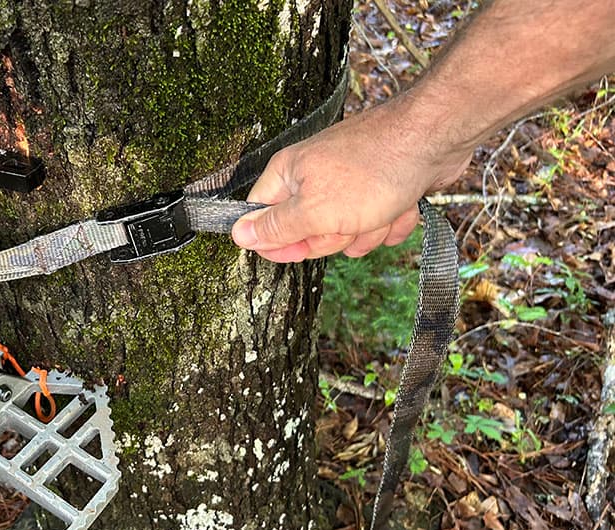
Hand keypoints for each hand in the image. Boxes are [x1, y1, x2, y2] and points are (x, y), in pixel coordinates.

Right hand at [230, 98, 472, 262]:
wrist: (435, 138)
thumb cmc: (375, 169)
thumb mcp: (315, 210)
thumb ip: (276, 226)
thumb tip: (238, 234)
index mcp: (289, 175)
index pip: (264, 219)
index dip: (282, 242)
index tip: (303, 247)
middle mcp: (315, 175)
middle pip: (309, 231)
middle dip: (336, 235)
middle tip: (349, 219)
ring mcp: (349, 181)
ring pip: (348, 231)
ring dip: (370, 230)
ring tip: (383, 208)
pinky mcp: (380, 186)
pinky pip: (377, 221)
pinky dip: (393, 219)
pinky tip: (404, 204)